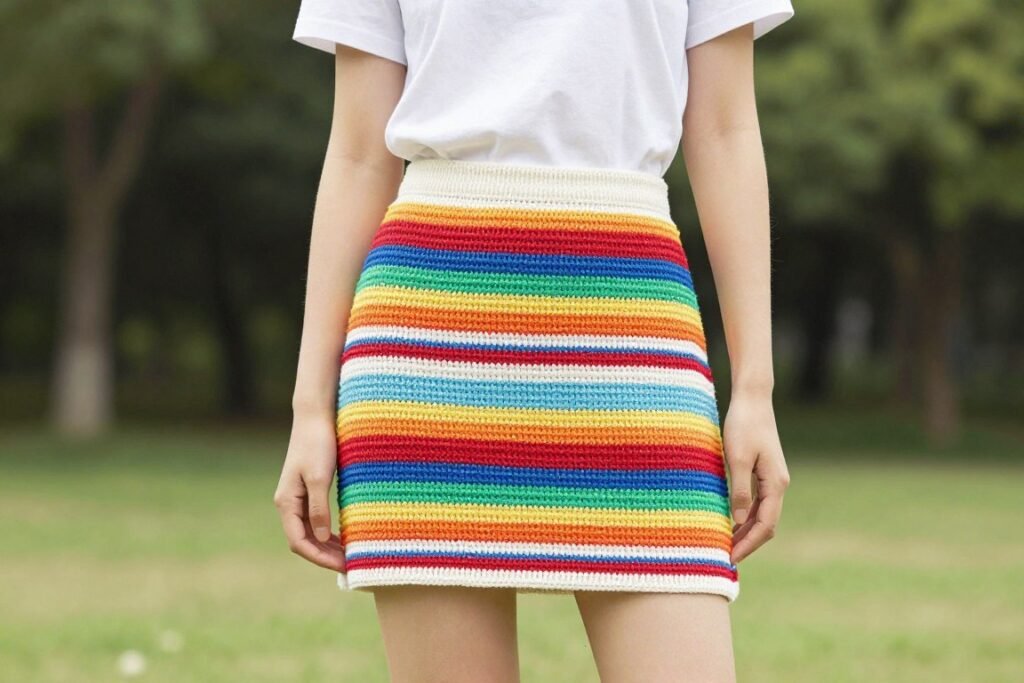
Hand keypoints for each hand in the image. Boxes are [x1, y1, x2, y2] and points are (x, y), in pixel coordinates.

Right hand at [273, 410, 345, 570]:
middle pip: (304, 541)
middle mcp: (288, 503)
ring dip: (328, 546)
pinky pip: (316, 520)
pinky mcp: (308, 490)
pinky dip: (329, 532)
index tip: (343, 566)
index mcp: (286, 502)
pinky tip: (345, 537)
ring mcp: (297, 498)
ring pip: (310, 532)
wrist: (315, 417)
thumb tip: (321, 537)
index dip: (319, 558)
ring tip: (351, 556)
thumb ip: (319, 508)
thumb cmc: (317, 443)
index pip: (299, 542)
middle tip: (352, 566)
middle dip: (326, 556)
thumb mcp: (320, 477)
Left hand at [721, 390, 790, 563]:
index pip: (766, 525)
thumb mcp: (737, 459)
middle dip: (748, 543)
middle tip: (725, 558)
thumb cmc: (743, 425)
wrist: (752, 399)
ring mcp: (773, 478)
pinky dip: (746, 516)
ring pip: (763, 514)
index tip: (730, 558)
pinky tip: (731, 522)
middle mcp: (778, 484)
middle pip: (767, 524)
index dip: (748, 544)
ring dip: (746, 531)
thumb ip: (740, 491)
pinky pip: (758, 502)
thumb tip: (740, 521)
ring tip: (726, 546)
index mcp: (776, 483)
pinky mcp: (764, 472)